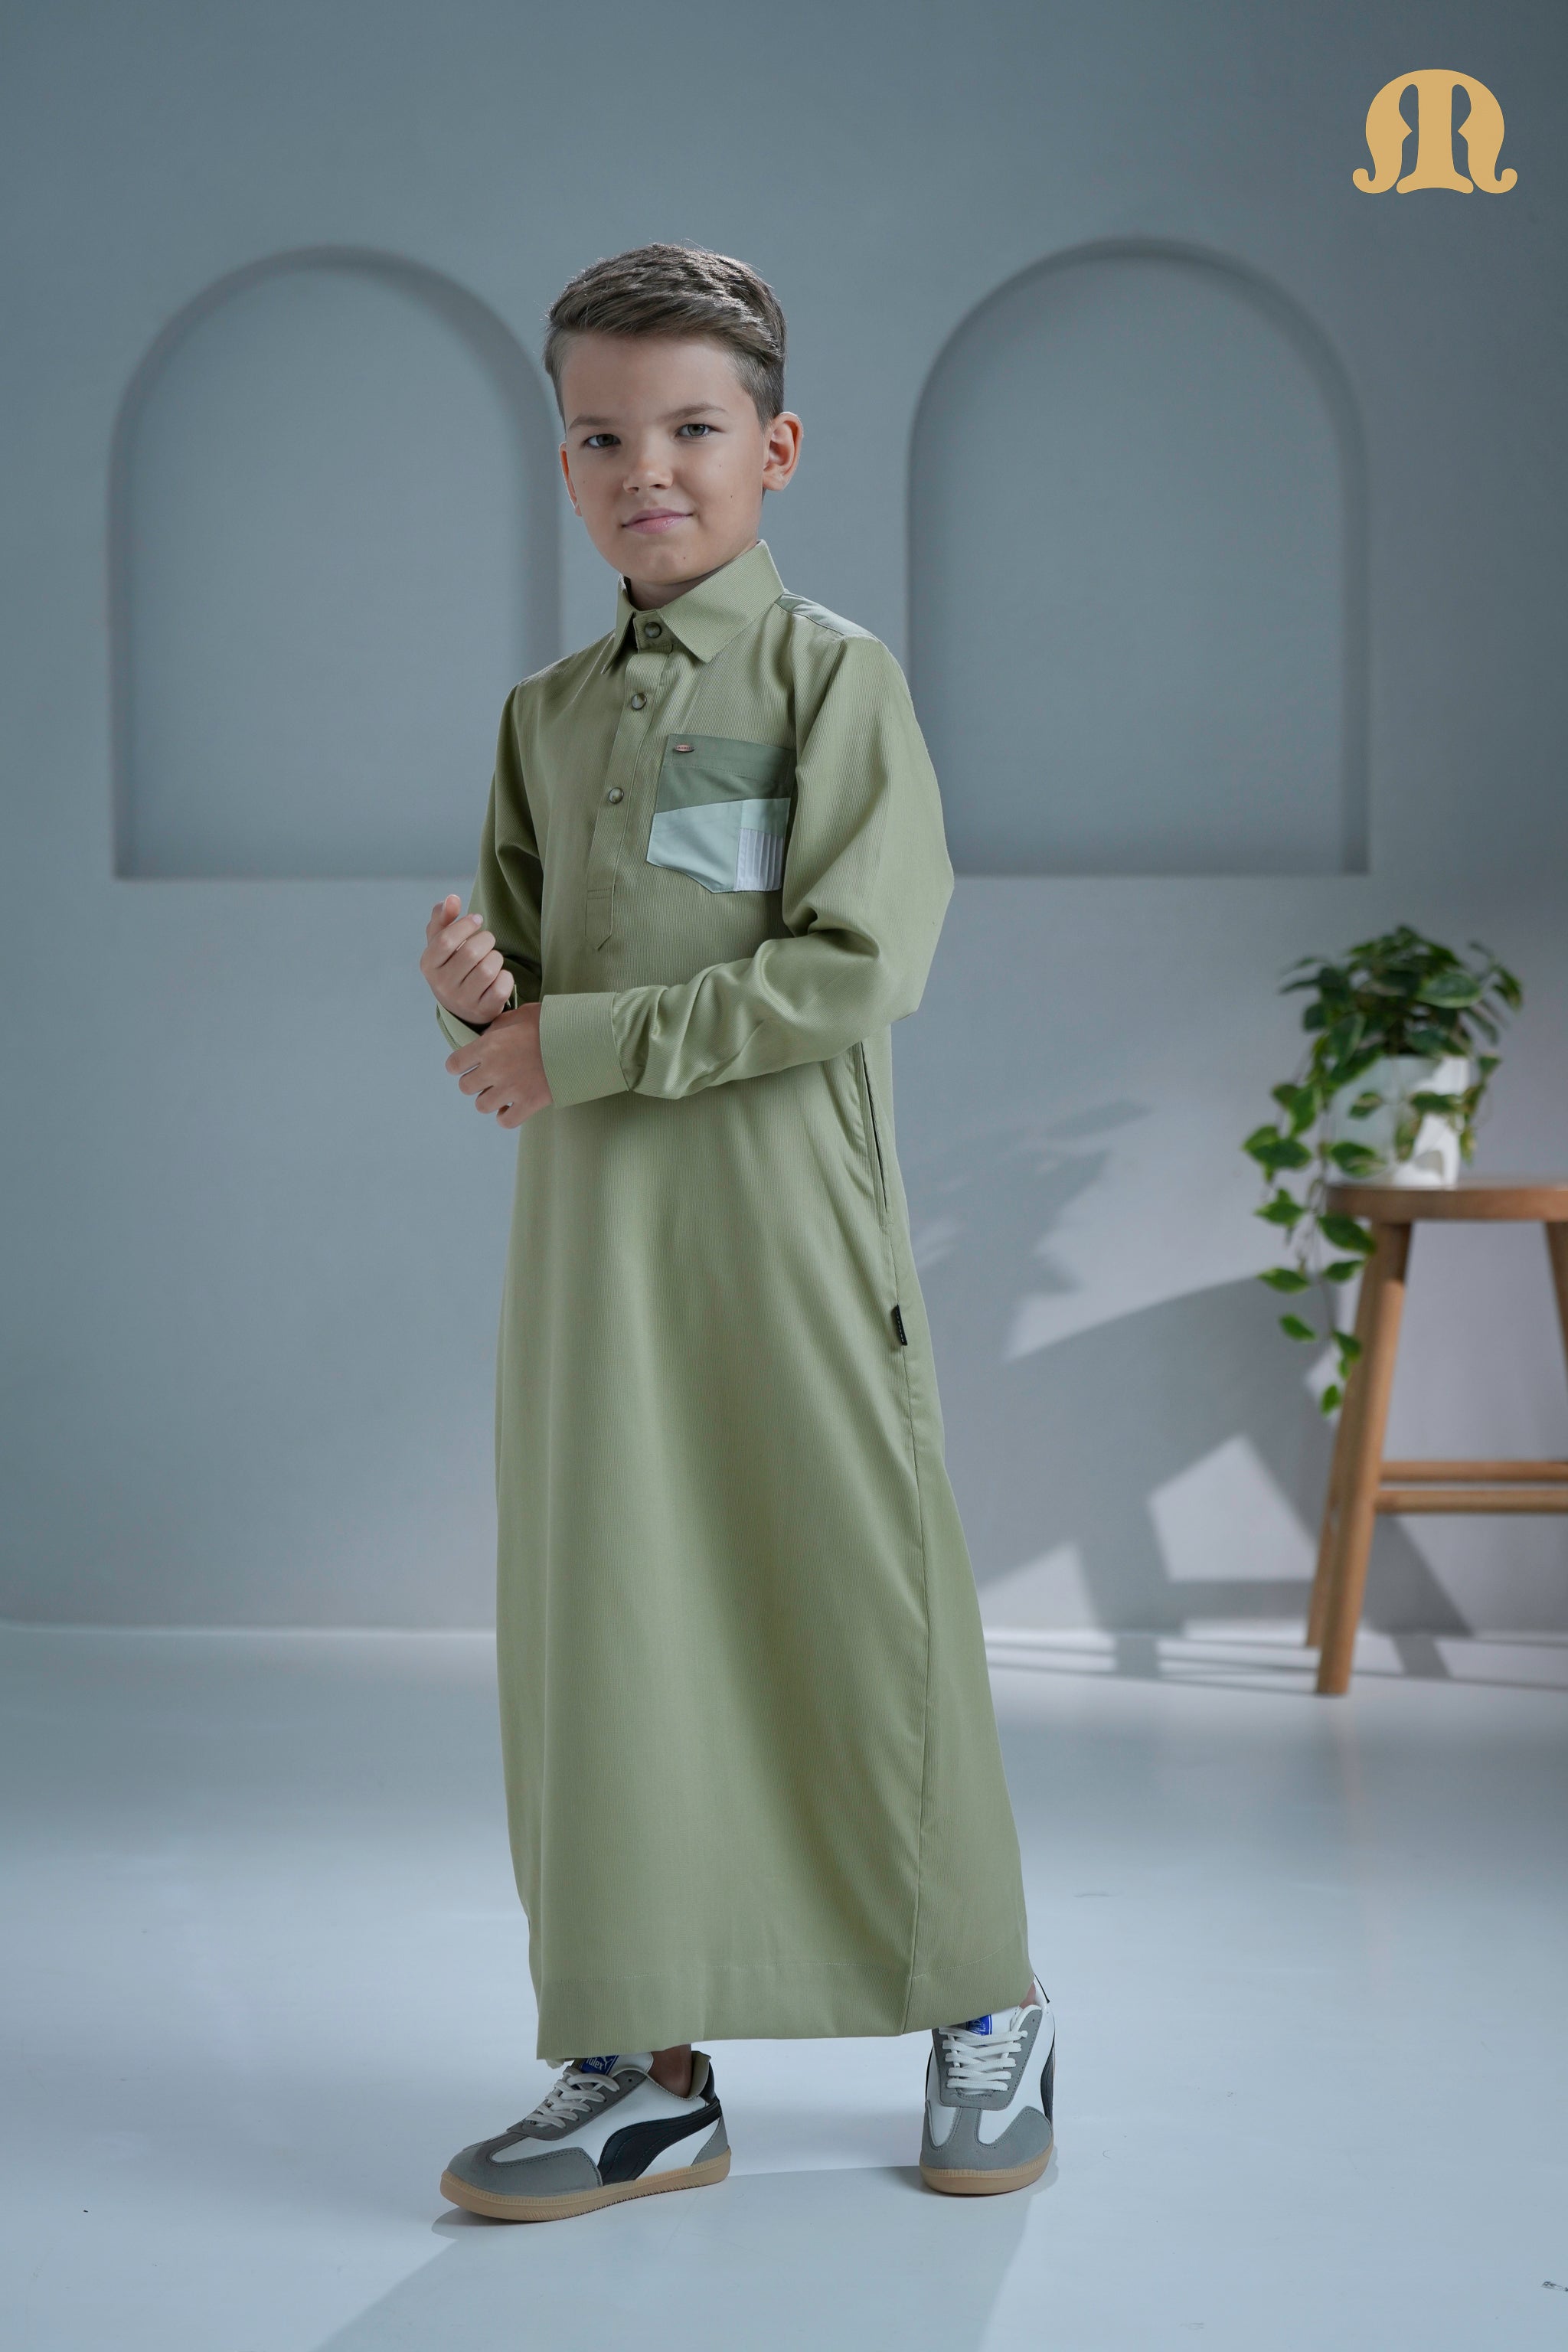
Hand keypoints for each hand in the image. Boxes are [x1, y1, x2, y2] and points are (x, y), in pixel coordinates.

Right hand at [420, 893, 515, 1026]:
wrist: (461, 1005)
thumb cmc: (451, 963)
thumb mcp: (441, 940)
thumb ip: (443, 916)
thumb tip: (452, 898)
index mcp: (428, 965)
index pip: (446, 939)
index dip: (466, 925)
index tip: (477, 919)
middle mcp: (442, 985)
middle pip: (472, 952)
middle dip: (486, 940)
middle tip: (486, 941)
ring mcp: (462, 1001)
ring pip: (489, 969)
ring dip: (496, 958)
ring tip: (491, 959)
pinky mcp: (483, 1011)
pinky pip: (502, 986)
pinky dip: (506, 977)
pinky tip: (498, 977)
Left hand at [445, 1002, 551, 1128]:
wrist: (581, 1040)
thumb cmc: (551, 1023)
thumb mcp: (520, 1015)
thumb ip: (498, 1027)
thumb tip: (487, 1036)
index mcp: (488, 1045)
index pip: (454, 1064)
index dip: (458, 1065)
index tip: (466, 1065)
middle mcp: (494, 1069)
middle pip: (465, 1087)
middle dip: (475, 1082)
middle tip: (488, 1077)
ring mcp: (511, 1089)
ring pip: (482, 1106)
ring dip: (489, 1099)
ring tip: (501, 1092)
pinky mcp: (529, 1103)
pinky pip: (505, 1121)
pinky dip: (505, 1116)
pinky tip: (511, 1107)